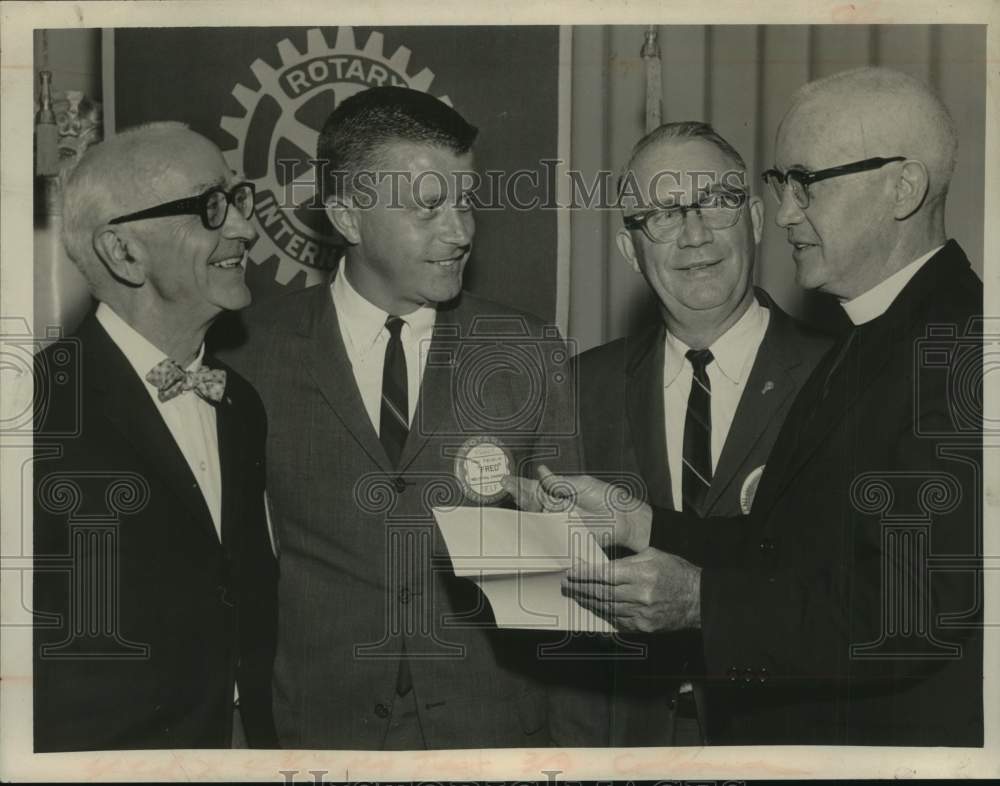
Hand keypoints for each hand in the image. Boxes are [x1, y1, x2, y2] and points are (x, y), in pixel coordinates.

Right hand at [501, 465, 651, 551]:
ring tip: (514, 492)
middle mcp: (557, 507)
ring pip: (536, 513)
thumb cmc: (608, 499)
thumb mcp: (582, 485)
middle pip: (532, 500)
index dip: (522, 484)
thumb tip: (541, 471)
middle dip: (518, 492)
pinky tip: (527, 514)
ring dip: (524, 503)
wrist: (623, 519)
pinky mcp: (563, 534)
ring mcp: (558, 521)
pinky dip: (535, 523)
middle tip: (506, 484)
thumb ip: (559, 482)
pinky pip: (546, 529)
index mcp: (561, 492)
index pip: (537, 487)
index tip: (507, 479)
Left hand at [561, 547, 700, 632]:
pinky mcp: (643, 627)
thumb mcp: (653, 555)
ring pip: (606, 608)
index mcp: (642, 574)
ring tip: (575, 595)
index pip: (605, 574)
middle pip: (602, 592)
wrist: (698, 599)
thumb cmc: (676, 572)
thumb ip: (627, 560)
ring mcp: (641, 614)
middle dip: (581, 588)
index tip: (572, 572)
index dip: (585, 574)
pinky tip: (593, 607)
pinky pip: (617, 621)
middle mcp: (640, 595)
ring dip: (588, 601)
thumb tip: (601, 564)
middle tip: (567, 584)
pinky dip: (603, 613)